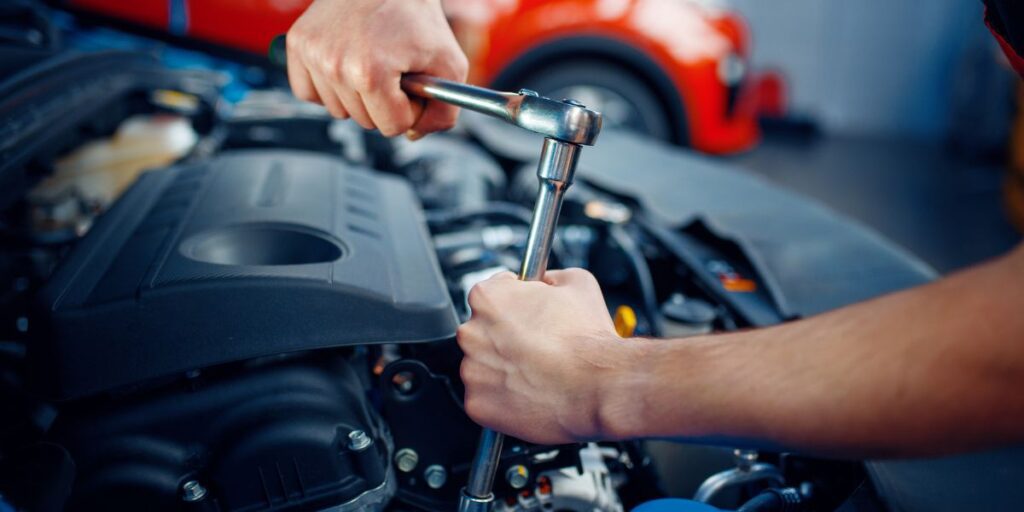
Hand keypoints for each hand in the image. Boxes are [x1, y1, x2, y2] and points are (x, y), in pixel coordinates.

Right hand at [286, 0, 468, 138]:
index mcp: (370, 72)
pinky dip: (328, 87)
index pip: (393, 127)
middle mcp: (334, 64)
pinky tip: (346, 65)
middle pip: (365, 122)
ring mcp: (312, 54)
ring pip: (339, 111)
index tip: (412, 82)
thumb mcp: (449, 64)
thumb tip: (414, 135)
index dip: (410, 108)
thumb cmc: (416, 15)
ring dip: (358, 96)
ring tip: (372, 61)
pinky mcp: (298, 44)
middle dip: (386, 102)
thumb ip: (443, 112)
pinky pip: (309, 93)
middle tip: (394, 68)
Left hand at [457, 269, 645, 443]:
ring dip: (503, 369)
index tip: (528, 317)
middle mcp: (471, 332)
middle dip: (506, 339)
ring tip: (536, 372)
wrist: (600, 385)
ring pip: (482, 367)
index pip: (492, 294)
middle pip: (483, 332)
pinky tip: (529, 392)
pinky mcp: (477, 404)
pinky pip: (486, 399)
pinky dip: (503, 399)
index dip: (516, 305)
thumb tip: (546, 282)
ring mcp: (471, 371)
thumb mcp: (577, 282)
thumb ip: (550, 277)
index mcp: (487, 297)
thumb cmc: (588, 339)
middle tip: (536, 347)